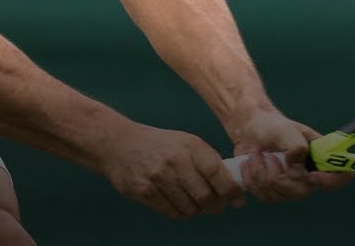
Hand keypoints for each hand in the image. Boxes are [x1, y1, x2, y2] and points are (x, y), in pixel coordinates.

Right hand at [101, 123, 244, 218]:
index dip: (231, 192)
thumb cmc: (158, 145)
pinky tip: (174, 201)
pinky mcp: (145, 191)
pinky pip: (172, 212)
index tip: (235, 199)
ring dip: (194, 209)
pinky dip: (179, 211)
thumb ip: (211, 165)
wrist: (117, 143)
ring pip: (190, 208)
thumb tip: (237, 195)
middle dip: (214, 206)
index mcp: (191, 147)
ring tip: (189, 199)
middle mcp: (176, 160)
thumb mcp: (186, 143)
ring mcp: (159, 176)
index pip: (220, 176)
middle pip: (206, 197)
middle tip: (213, 205)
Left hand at [227, 109, 352, 199]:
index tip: (311, 175)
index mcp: (321, 159)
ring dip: (259, 172)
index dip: (331, 181)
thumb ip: (296, 148)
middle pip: (300, 192)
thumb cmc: (272, 126)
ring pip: (278, 195)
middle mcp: (309, 177)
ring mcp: (291, 187)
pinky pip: (263, 196)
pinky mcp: (273, 192)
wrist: (250, 129)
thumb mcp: (286, 130)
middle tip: (267, 155)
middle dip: (276, 175)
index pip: (342, 176)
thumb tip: (295, 173)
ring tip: (255, 154)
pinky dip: (251, 178)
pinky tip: (248, 163)